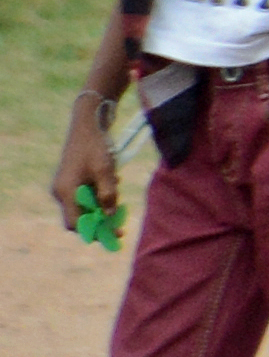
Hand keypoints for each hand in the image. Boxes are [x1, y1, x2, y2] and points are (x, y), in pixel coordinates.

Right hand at [53, 96, 116, 234]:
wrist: (89, 122)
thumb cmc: (96, 146)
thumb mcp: (105, 171)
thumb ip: (107, 194)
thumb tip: (110, 215)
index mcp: (65, 192)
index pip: (75, 223)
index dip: (93, 231)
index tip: (113, 234)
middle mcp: (61, 191)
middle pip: (80, 215)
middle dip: (101, 218)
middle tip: (120, 222)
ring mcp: (66, 184)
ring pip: (86, 203)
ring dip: (103, 202)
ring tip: (117, 190)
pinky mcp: (73, 177)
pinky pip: (87, 192)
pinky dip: (101, 191)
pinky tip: (114, 180)